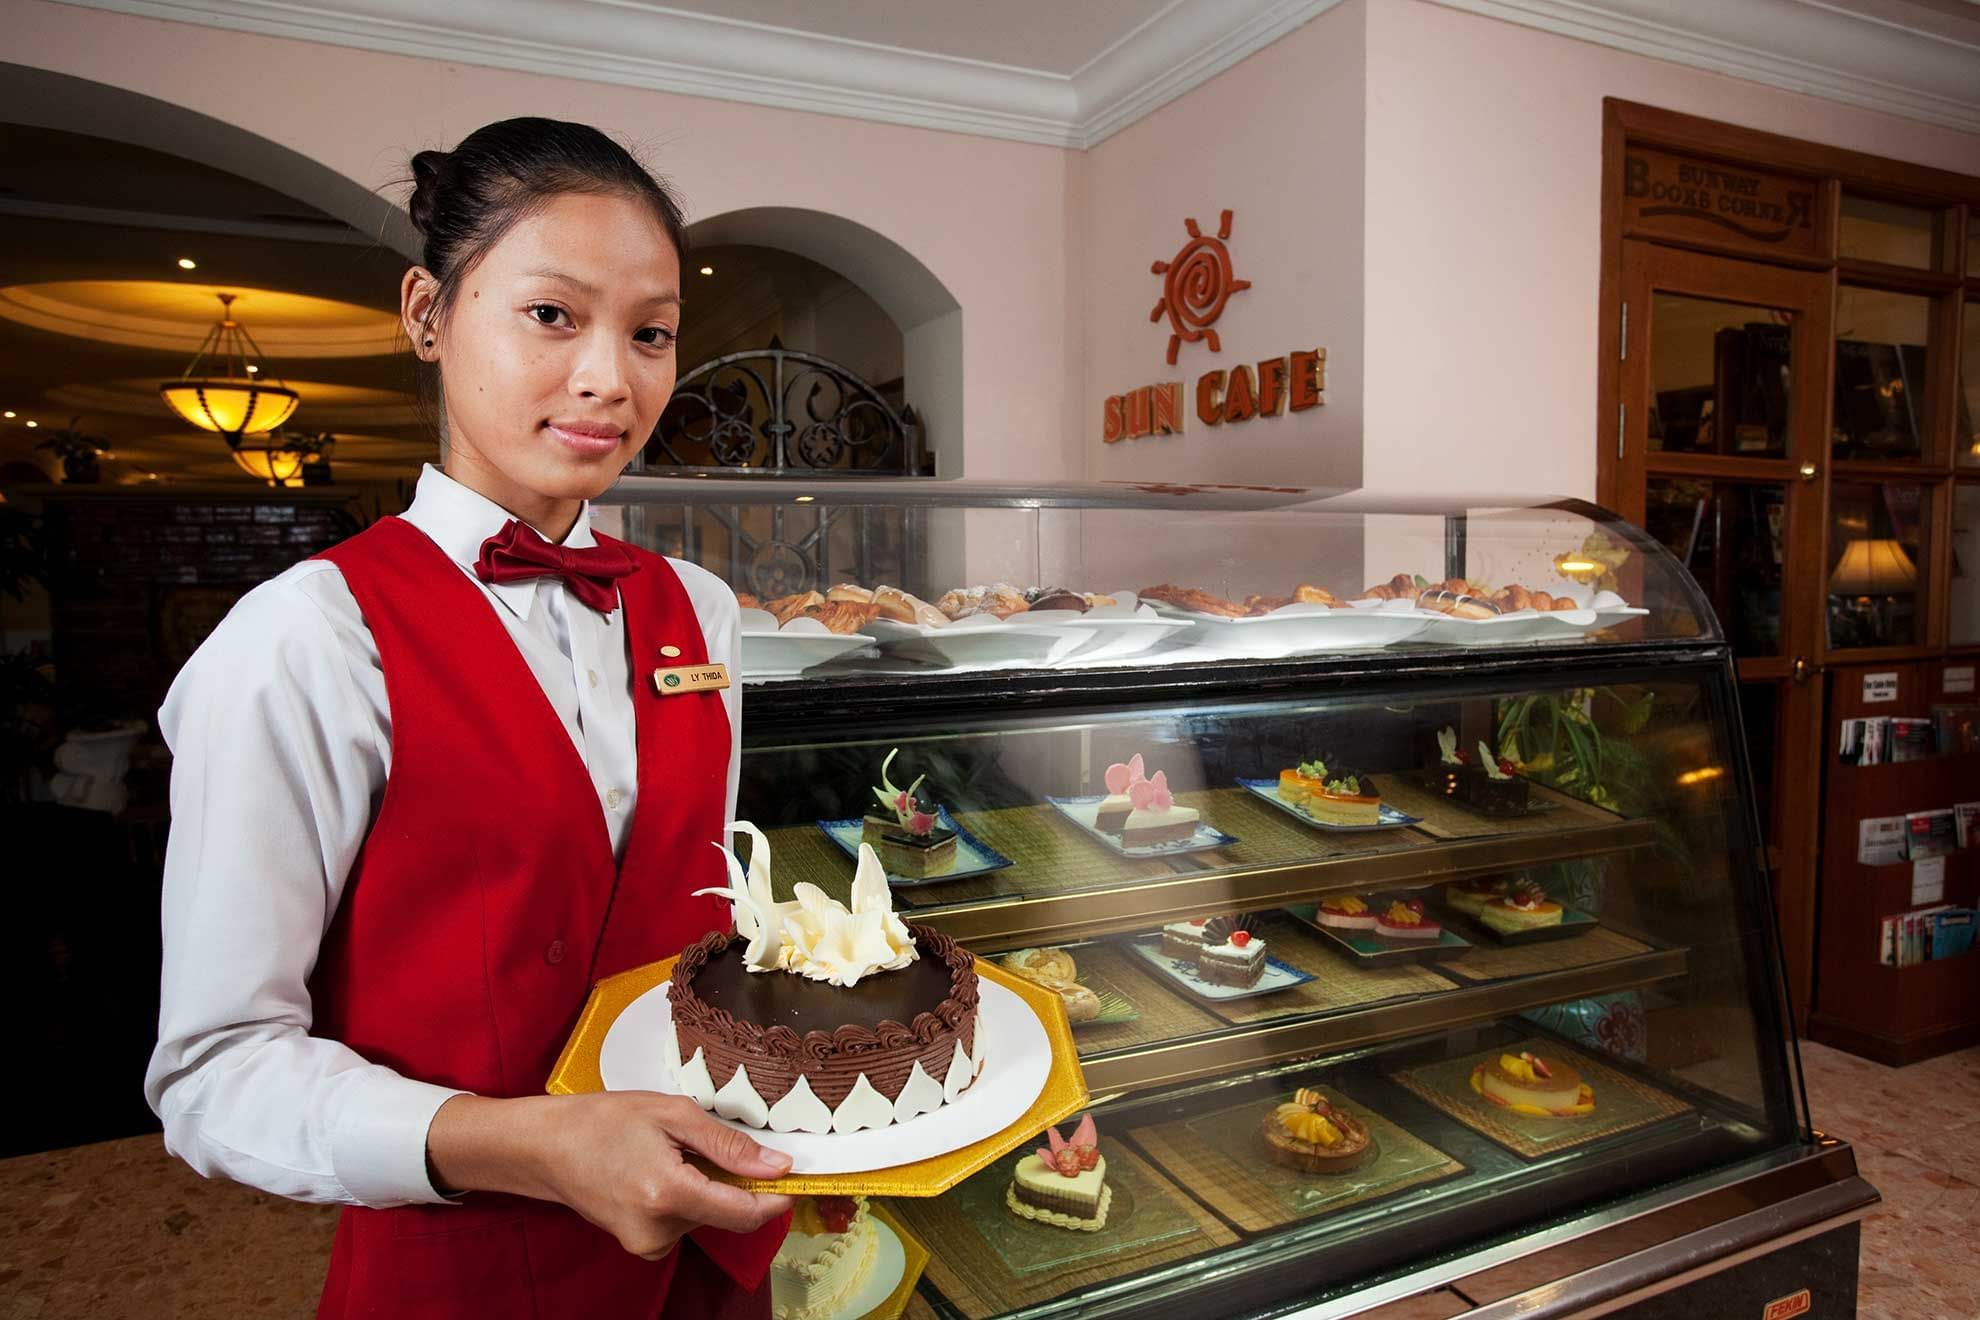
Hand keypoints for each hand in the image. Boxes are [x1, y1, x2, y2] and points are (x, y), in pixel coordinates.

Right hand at [427, 1092, 792, 1258]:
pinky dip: (685, 1198)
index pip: (742, 1212)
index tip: (794, 1181)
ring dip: (703, 1187)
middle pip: (725, 1214)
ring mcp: (645, 1243)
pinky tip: (658, 1172)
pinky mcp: (639, 1245)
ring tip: (668, 1153)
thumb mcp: (671, 1114)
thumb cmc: (603, 1120)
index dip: (774, 1199)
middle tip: (702, 1143)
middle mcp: (657, 1230)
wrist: (545, 1148)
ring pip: (705, 1217)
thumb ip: (728, 1145)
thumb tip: (776, 1166)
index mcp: (667, 1194)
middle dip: (731, 1182)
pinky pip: (683, 1223)